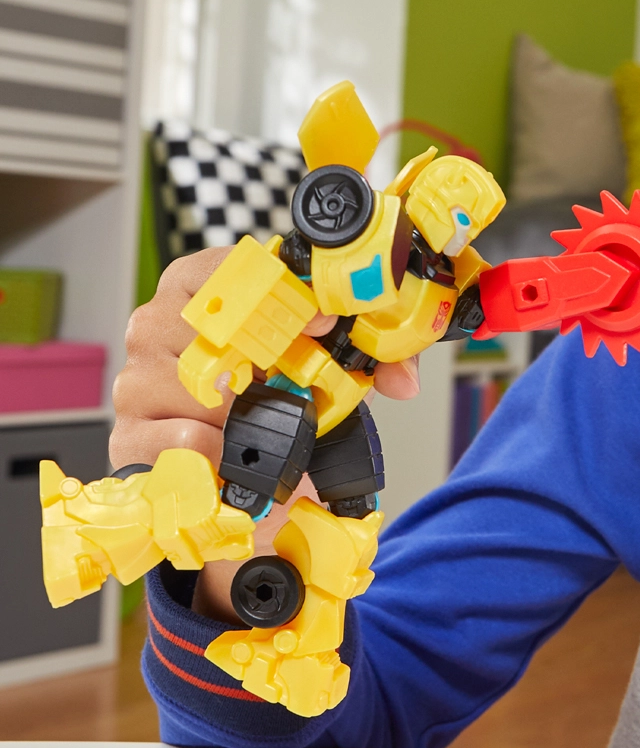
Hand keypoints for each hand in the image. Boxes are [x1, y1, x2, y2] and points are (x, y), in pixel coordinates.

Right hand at [110, 247, 421, 621]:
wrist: (241, 480)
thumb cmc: (278, 406)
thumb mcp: (332, 371)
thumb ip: (375, 362)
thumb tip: (402, 379)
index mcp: (204, 287)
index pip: (229, 268)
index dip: (279, 292)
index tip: (319, 322)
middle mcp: (160, 324)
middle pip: (211, 326)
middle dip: (268, 361)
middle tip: (299, 386)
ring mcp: (138, 380)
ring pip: (195, 385)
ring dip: (244, 412)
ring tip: (266, 426)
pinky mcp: (130, 436)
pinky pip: (178, 438)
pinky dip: (218, 452)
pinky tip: (234, 457)